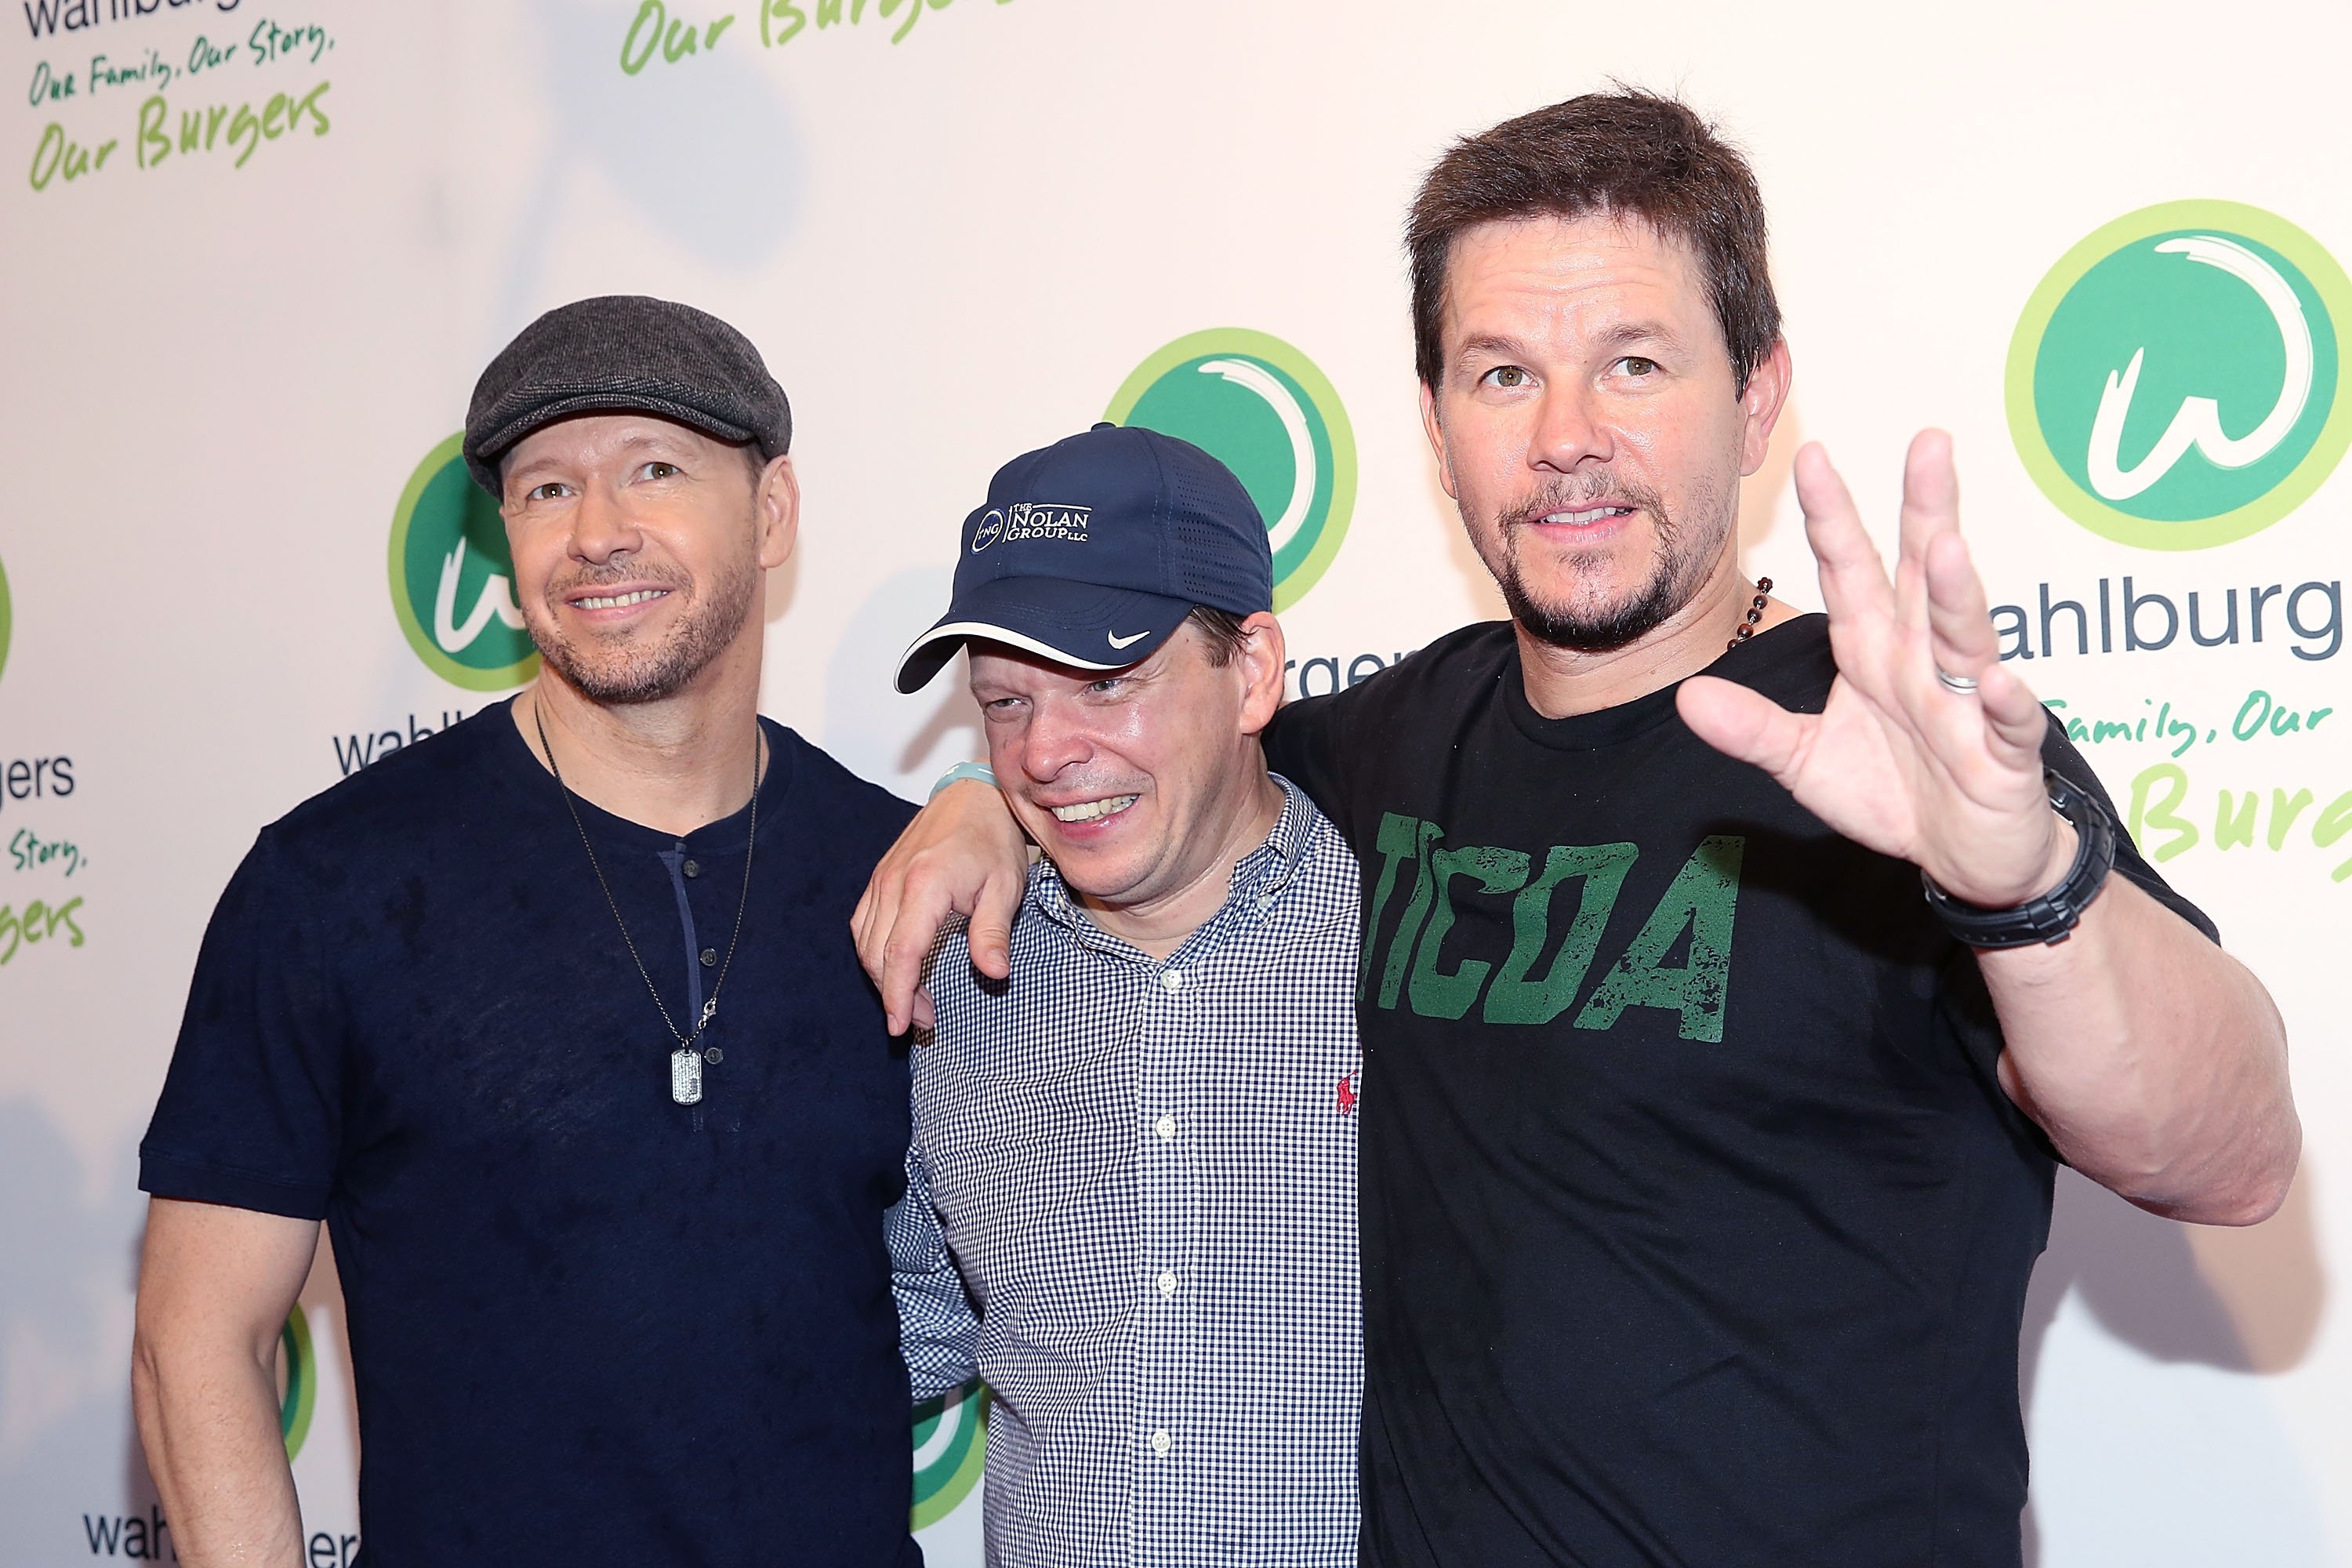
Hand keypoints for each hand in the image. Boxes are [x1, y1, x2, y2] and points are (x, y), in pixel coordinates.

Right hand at [851, 780, 1028, 1033]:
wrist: (974, 796)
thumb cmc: (993, 840)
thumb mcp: (1005, 887)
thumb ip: (993, 932)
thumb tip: (995, 974)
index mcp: (925, 886)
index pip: (900, 953)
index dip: (897, 995)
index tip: (902, 1026)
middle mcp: (894, 882)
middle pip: (877, 954)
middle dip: (894, 994)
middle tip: (924, 1019)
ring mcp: (882, 878)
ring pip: (865, 942)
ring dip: (883, 977)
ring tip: (913, 999)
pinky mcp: (880, 877)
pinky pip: (864, 923)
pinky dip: (874, 952)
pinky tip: (897, 967)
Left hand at [1677, 430, 2066, 907]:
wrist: (1964, 858)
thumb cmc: (1895, 793)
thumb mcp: (1805, 762)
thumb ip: (1753, 727)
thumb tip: (1686, 696)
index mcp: (1874, 650)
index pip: (1850, 571)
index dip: (1832, 518)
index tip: (1812, 458)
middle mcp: (1923, 661)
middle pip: (1920, 576)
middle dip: (1925, 510)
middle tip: (1929, 443)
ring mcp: (1969, 703)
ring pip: (1964, 637)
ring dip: (1955, 594)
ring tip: (1945, 549)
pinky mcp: (2006, 755)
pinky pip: (2009, 724)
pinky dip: (2009, 704)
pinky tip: (2001, 682)